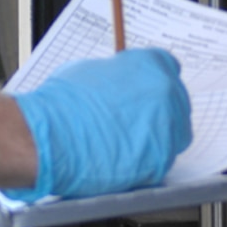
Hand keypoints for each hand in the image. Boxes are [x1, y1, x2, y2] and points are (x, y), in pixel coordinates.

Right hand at [7, 48, 192, 199]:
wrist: (51, 136)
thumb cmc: (63, 103)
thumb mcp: (93, 70)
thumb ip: (118, 75)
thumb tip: (118, 82)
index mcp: (153, 65)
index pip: (168, 69)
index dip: (154, 82)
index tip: (146, 92)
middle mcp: (167, 93)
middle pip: (176, 103)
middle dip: (159, 112)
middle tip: (135, 121)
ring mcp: (168, 128)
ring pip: (174, 134)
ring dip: (156, 138)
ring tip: (127, 143)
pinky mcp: (161, 160)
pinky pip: (161, 160)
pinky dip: (146, 161)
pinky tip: (124, 160)